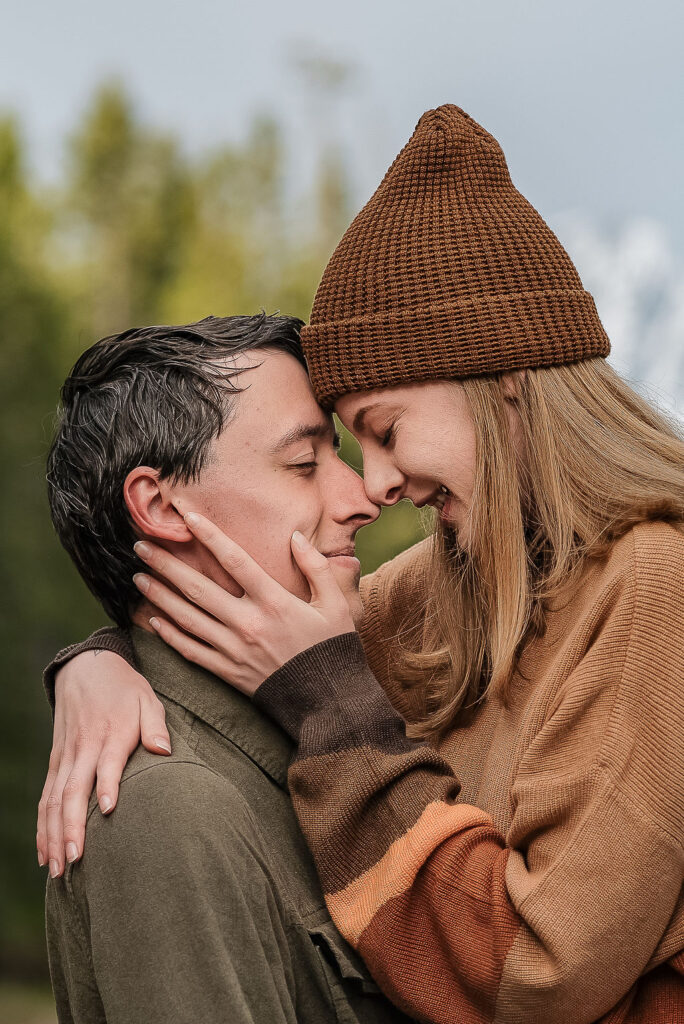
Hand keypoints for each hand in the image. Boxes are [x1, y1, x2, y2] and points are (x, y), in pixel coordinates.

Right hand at [37, 651, 170, 876]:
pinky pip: (45, 798)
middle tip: (77, 859)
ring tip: (60, 868)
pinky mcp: (55, 762)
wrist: (86, 668)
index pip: (108, 762)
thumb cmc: (124, 689)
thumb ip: (155, 726)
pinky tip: (45, 854)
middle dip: (73, 826)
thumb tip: (164, 751)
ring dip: (54, 835)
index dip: (108, 784)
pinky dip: (43, 827)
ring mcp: (66, 757)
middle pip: (74, 789)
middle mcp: (84, 747)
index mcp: (110, 732)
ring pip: (55, 800)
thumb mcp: (147, 698)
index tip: (110, 810)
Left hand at [132, 513, 355, 696]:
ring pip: (187, 618)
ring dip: (160, 596)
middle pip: (198, 588)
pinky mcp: (228, 672)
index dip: (209, 535)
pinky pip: (191, 651)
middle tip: (141, 547)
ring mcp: (234, 649)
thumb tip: (296, 537)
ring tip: (139, 578)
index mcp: (274, 602)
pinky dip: (170, 635)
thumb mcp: (337, 604)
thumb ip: (316, 567)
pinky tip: (153, 619)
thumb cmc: (332, 648)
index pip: (234, 560)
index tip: (186, 516)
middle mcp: (249, 623)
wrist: (327, 701)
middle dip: (166, 565)